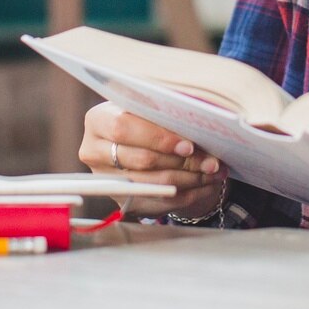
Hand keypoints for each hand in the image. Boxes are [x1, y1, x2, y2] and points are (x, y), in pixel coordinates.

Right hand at [79, 101, 227, 217]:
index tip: (188, 144)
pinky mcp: (122, 200)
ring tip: (214, 171)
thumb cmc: (144, 116)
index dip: (157, 137)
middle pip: (142, 160)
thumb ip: (163, 108)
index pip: (124, 128)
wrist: (133, 140)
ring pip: (153, 184)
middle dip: (183, 162)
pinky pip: (159, 203)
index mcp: (98, 120)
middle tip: (212, 161)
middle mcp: (95, 152)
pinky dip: (187, 194)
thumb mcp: (146, 105)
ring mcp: (106, 179)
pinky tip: (206, 184)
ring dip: (190, 179)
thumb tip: (196, 116)